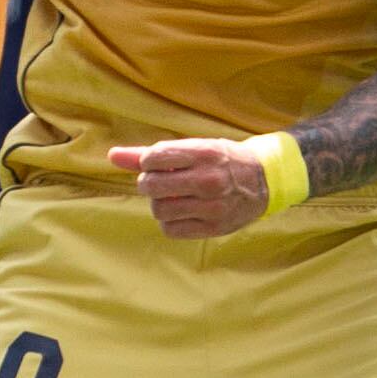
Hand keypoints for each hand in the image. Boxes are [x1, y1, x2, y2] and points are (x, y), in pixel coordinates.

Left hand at [109, 136, 271, 239]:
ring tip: (172, 197)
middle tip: (160, 182)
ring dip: (159, 203)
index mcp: (204, 153)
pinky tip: (181, 212)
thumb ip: (152, 154)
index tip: (158, 164)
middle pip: (151, 186)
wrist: (264, 181)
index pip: (154, 158)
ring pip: (159, 209)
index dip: (148, 162)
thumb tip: (112, 156)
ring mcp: (212, 206)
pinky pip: (171, 229)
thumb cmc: (223, 160)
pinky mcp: (214, 228)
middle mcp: (208, 180)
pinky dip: (169, 221)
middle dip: (149, 184)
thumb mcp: (194, 148)